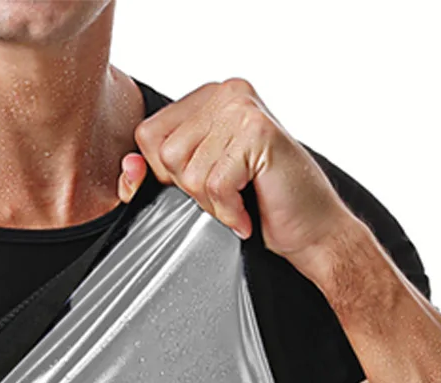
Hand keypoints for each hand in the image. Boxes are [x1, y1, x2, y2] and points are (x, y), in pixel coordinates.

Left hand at [116, 78, 360, 272]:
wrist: (311, 231)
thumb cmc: (258, 208)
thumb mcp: (197, 187)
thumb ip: (157, 172)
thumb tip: (128, 169)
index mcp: (208, 98)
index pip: (148, 135)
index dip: (164, 175)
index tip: (198, 189)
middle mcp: (226, 93)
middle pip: (165, 154)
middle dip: (190, 191)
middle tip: (227, 195)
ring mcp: (243, 108)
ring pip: (188, 171)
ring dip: (211, 203)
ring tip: (240, 201)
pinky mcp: (258, 132)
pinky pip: (213, 184)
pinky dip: (229, 211)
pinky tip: (248, 211)